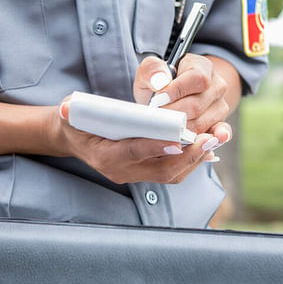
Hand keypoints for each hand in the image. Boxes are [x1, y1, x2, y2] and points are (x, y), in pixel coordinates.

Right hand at [48, 97, 220, 183]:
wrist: (74, 138)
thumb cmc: (75, 120)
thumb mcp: (70, 111)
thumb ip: (71, 109)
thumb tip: (67, 107)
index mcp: (104, 157)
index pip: (133, 153)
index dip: (155, 146)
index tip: (178, 138)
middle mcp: (121, 172)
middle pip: (161, 169)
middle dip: (187, 155)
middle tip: (209, 138)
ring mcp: (135, 175)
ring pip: (172, 173)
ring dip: (195, 158)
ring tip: (214, 139)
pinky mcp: (146, 173)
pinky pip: (174, 171)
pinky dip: (192, 159)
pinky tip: (207, 145)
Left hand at [133, 54, 232, 145]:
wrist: (170, 99)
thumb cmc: (159, 84)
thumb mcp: (149, 72)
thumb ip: (151, 70)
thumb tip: (160, 81)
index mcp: (202, 66)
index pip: (197, 78)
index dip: (177, 90)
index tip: (158, 99)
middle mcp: (217, 86)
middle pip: (197, 104)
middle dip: (173, 114)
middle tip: (155, 117)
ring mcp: (220, 106)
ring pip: (201, 123)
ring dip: (179, 129)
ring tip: (163, 127)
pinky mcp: (219, 124)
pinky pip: (220, 133)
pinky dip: (212, 139)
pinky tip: (205, 142)